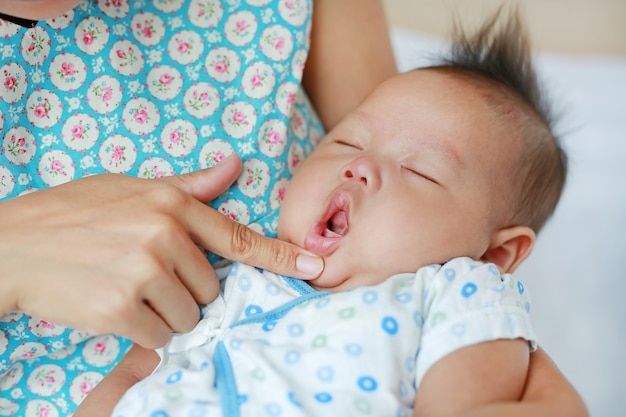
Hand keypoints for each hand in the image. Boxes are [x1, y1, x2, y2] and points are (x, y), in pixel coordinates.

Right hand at [0, 154, 322, 347]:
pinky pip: (159, 336)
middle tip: (146, 277)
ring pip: (188, 316)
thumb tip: (233, 164)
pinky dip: (144, 332)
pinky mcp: (121, 308)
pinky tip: (115, 308)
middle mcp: (162, 234)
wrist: (12, 245)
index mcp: (170, 204)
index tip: (311, 268)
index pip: (237, 236)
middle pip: (211, 289)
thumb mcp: (130, 189)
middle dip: (188, 292)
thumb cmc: (73, 214)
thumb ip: (188, 186)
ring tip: (128, 291)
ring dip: (166, 315)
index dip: (279, 255)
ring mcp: (142, 271)